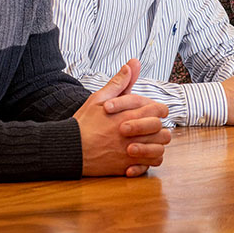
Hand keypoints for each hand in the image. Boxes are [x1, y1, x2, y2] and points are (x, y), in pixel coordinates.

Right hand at [74, 59, 170, 177]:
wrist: (70, 149)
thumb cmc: (84, 123)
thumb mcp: (98, 99)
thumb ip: (118, 83)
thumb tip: (131, 65)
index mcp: (128, 116)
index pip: (158, 110)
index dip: (158, 109)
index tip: (151, 111)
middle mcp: (133, 135)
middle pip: (163, 132)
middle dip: (159, 128)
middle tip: (151, 127)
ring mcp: (131, 153)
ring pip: (159, 149)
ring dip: (157, 144)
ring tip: (148, 140)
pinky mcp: (126, 166)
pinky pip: (149, 165)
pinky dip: (149, 160)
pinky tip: (141, 153)